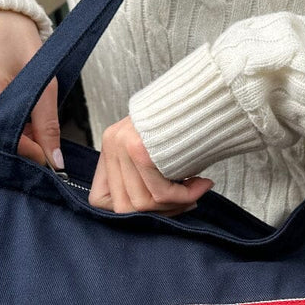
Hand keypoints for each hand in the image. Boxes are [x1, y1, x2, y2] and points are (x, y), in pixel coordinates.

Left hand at [89, 116, 212, 215]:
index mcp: (110, 145)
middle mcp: (112, 145)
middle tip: (185, 202)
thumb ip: (148, 177)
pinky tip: (202, 185)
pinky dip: (184, 196)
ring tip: (195, 191)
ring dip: (174, 204)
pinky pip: (160, 193)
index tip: (157, 204)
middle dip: (159, 211)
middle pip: (124, 207)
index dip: (128, 209)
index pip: (100, 199)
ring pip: (142, 203)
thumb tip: (157, 212)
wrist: (204, 92)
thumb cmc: (186, 120)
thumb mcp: (158, 148)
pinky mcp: (141, 151)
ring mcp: (123, 148)